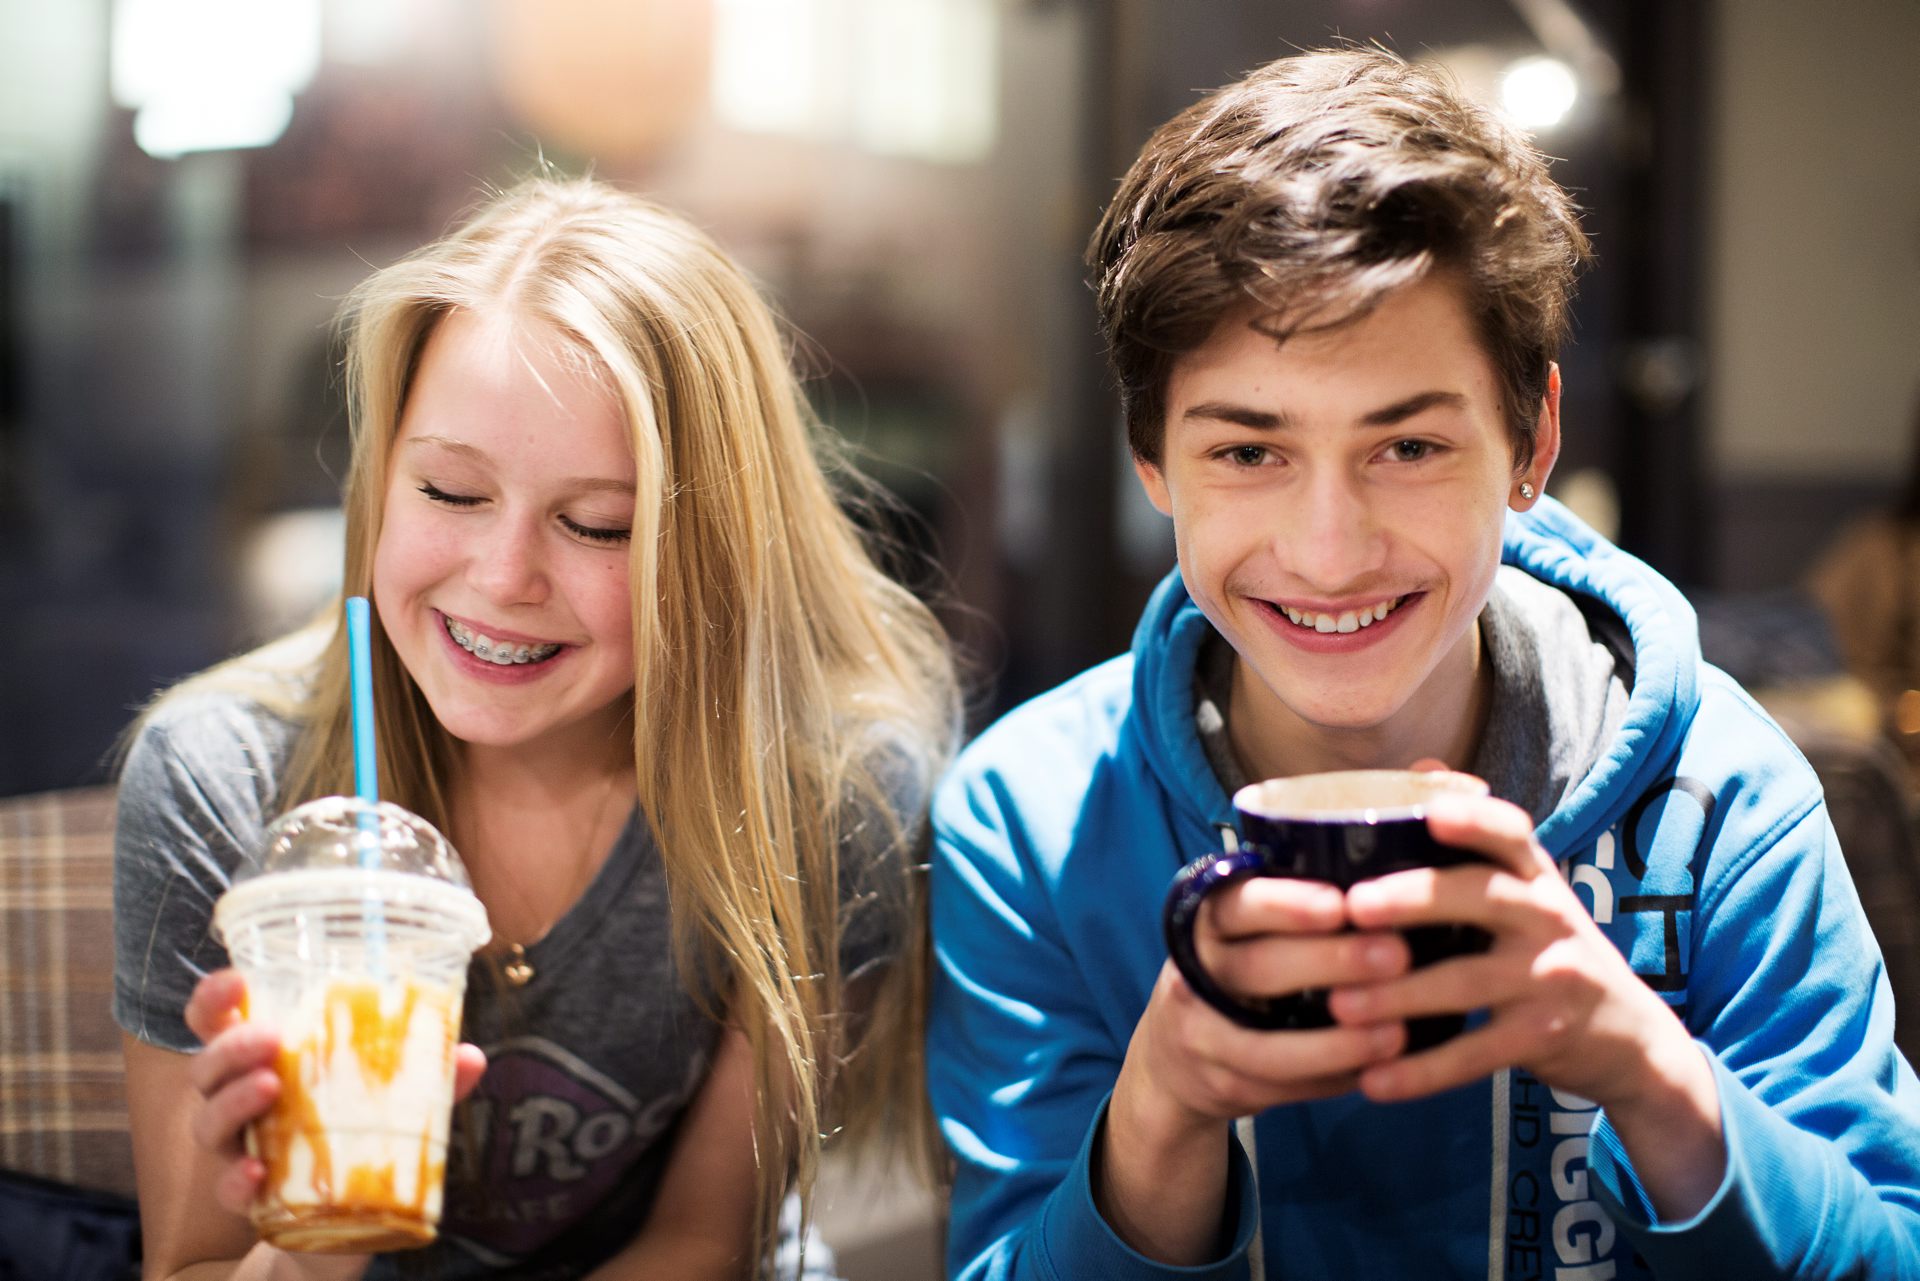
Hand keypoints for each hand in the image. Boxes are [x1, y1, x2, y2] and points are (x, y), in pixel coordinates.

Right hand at [183, 968, 487, 1216]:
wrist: (340, 1221)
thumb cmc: (355, 1134)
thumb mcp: (393, 1099)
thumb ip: (427, 1078)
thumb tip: (469, 1056)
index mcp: (264, 1061)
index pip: (217, 1022)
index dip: (215, 998)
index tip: (237, 981)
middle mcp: (238, 1103)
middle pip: (207, 1068)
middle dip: (232, 1047)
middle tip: (271, 1038)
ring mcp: (239, 1149)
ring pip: (208, 1123)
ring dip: (234, 1102)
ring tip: (270, 1086)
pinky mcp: (249, 1198)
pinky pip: (228, 1189)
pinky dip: (236, 1180)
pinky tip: (256, 1172)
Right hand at [1129, 875, 1409, 1127]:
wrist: (1172, 1058)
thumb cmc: (1231, 978)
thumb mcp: (1238, 936)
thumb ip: (1287, 916)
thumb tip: (1379, 893)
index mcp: (1205, 925)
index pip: (1238, 906)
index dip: (1288, 905)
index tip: (1343, 905)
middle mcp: (1194, 976)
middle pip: (1258, 968)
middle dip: (1330, 962)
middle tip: (1396, 956)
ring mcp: (1201, 1035)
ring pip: (1267, 1046)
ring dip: (1336, 1043)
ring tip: (1396, 1035)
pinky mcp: (1222, 1084)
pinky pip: (1282, 1087)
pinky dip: (1331, 1080)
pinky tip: (1375, 1071)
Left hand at [1326, 790, 1724, 1217]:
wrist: (1633, 1040)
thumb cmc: (1550, 951)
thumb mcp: (1527, 892)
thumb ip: (1476, 844)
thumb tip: (1420, 765)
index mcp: (1534, 877)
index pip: (1511, 832)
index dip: (1472, 816)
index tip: (1425, 807)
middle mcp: (1547, 917)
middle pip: (1480, 897)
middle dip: (1414, 899)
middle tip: (1353, 908)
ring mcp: (1552, 978)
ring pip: (1466, 982)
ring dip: (1398, 997)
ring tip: (1338, 1006)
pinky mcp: (1547, 1037)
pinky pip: (1475, 1054)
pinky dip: (1422, 1072)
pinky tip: (1372, 1082)